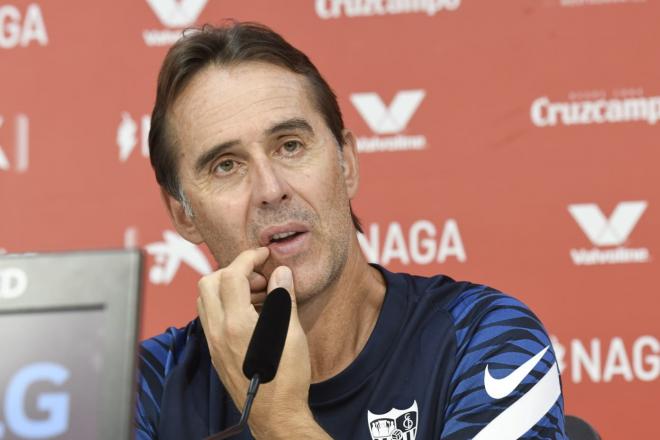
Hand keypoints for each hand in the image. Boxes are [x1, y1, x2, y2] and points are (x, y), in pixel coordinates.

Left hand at [197, 248, 326, 437]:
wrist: (275, 415)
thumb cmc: (286, 378)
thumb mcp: (292, 334)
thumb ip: (283, 298)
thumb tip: (280, 272)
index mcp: (237, 324)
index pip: (231, 275)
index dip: (248, 258)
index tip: (263, 254)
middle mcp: (218, 332)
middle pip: (208, 282)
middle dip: (232, 270)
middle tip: (259, 277)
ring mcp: (214, 343)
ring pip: (205, 300)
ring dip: (227, 288)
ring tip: (259, 294)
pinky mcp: (215, 353)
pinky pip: (211, 317)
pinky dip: (226, 304)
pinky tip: (251, 313)